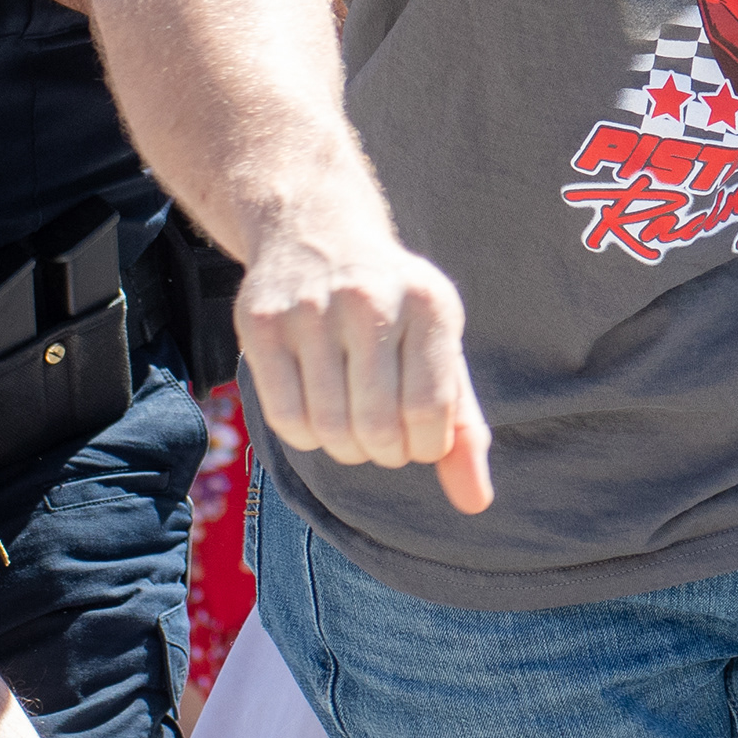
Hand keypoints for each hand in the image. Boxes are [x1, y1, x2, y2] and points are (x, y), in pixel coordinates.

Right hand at [234, 188, 493, 512]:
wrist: (317, 234)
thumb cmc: (394, 312)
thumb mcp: (441, 352)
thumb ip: (463, 428)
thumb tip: (475, 503)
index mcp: (430, 304)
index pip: (432, 412)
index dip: (427, 446)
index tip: (422, 437)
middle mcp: (371, 299)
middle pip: (379, 427)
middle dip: (386, 452)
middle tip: (385, 436)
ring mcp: (310, 308)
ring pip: (329, 428)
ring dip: (346, 448)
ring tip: (354, 423)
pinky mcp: (262, 322)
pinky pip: (285, 417)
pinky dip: (306, 436)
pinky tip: (318, 413)